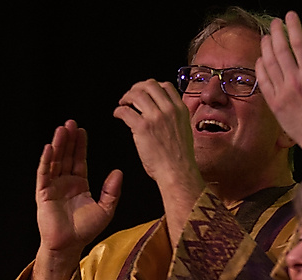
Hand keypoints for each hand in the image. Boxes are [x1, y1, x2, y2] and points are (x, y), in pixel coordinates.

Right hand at [35, 120, 122, 260]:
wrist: (69, 245)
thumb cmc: (85, 230)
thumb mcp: (105, 209)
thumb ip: (112, 191)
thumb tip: (118, 171)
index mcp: (79, 184)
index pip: (79, 160)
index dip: (80, 145)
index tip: (82, 131)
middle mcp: (65, 183)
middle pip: (66, 156)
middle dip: (68, 140)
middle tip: (71, 123)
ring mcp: (53, 187)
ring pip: (55, 161)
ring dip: (58, 145)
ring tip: (61, 129)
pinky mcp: (43, 193)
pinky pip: (44, 174)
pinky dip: (46, 160)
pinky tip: (49, 147)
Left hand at [113, 80, 204, 244]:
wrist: (177, 171)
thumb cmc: (179, 158)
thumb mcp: (184, 130)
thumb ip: (174, 118)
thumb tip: (163, 114)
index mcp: (180, 109)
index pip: (165, 86)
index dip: (151, 87)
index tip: (144, 93)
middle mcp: (169, 109)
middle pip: (150, 85)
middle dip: (136, 88)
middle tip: (129, 97)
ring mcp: (156, 117)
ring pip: (137, 94)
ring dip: (126, 97)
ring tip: (122, 104)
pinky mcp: (142, 127)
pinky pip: (126, 111)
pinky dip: (119, 110)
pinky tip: (117, 114)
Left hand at [255, 13, 301, 168]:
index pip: (298, 44)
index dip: (293, 27)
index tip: (290, 16)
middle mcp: (294, 82)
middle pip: (280, 50)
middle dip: (277, 33)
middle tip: (275, 22)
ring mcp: (281, 93)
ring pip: (269, 64)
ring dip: (266, 47)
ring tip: (267, 36)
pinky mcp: (273, 103)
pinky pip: (263, 81)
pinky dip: (260, 67)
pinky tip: (261, 59)